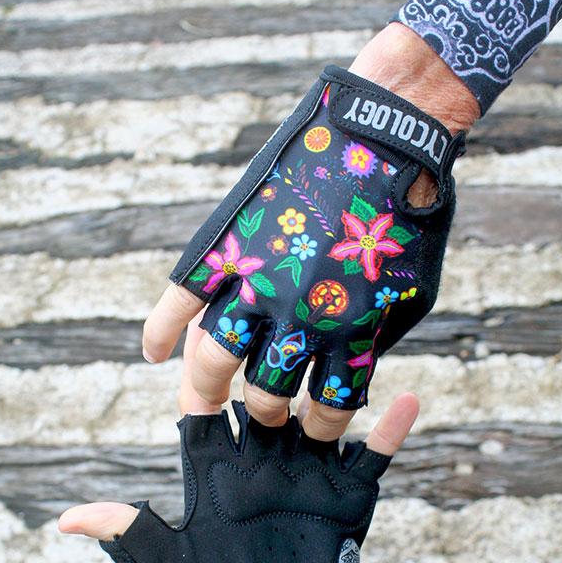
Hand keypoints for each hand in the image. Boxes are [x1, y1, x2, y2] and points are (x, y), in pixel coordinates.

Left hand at [60, 320, 418, 562]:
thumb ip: (126, 532)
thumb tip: (64, 517)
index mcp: (218, 477)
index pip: (206, 412)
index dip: (200, 374)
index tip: (198, 330)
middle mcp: (263, 467)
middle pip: (265, 398)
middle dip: (266, 359)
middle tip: (273, 306)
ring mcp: (307, 480)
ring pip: (320, 416)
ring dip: (327, 383)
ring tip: (339, 335)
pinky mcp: (345, 501)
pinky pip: (373, 459)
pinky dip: (390, 431)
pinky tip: (406, 396)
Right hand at [143, 34, 468, 440]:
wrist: (388, 134)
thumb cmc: (408, 222)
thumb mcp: (410, 296)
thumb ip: (373, 345)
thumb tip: (341, 382)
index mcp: (351, 333)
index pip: (325, 411)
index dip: (317, 428)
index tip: (309, 425)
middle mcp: (299, 317)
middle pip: (263, 396)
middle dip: (264, 414)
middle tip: (263, 415)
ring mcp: (258, 279)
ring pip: (213, 360)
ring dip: (206, 389)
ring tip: (207, 399)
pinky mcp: (231, 246)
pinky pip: (179, 297)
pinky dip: (159, 328)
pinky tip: (152, 352)